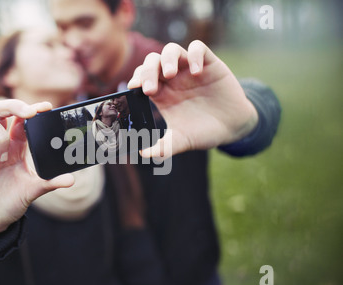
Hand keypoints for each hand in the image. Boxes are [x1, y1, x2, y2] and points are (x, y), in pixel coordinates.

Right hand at [0, 100, 74, 243]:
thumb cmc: (10, 202)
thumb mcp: (31, 191)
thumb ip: (49, 183)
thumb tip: (71, 180)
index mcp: (17, 147)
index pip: (22, 120)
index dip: (32, 109)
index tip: (46, 107)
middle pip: (1, 110)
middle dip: (14, 105)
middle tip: (27, 113)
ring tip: (2, 157)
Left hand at [128, 40, 258, 158]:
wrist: (233, 127)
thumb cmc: (203, 131)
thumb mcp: (181, 140)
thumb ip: (163, 147)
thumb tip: (144, 154)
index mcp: (161, 93)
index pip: (142, 78)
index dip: (136, 79)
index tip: (134, 89)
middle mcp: (173, 78)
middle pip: (152, 62)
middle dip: (147, 71)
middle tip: (149, 89)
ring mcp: (189, 69)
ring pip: (172, 50)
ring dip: (167, 59)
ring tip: (170, 74)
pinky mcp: (209, 64)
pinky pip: (198, 48)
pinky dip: (194, 55)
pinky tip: (196, 72)